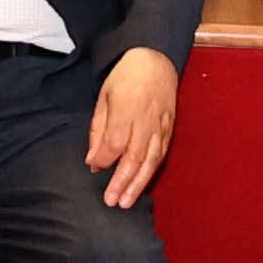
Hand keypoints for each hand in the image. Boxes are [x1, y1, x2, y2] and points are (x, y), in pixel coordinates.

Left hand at [85, 44, 181, 209]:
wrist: (154, 60)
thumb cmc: (124, 78)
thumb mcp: (104, 98)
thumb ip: (98, 130)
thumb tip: (93, 161)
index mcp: (126, 107)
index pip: (116, 142)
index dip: (105, 159)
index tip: (95, 169)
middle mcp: (146, 119)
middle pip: (135, 157)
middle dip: (122, 182)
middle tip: (112, 201)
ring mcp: (161, 125)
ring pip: (151, 161)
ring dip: (138, 184)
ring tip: (127, 202)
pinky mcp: (169, 129)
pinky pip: (160, 155)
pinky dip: (150, 172)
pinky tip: (141, 185)